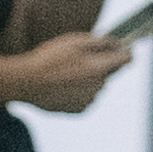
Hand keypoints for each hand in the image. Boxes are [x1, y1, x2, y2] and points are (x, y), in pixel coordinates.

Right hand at [20, 23, 140, 114]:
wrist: (25, 83)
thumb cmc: (48, 59)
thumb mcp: (73, 41)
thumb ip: (100, 42)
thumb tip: (117, 43)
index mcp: (99, 68)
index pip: (127, 59)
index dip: (126, 51)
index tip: (124, 48)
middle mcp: (99, 86)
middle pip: (109, 73)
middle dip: (100, 65)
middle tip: (78, 58)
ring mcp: (89, 100)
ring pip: (97, 86)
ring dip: (88, 79)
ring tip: (65, 73)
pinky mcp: (79, 110)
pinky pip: (86, 98)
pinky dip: (79, 92)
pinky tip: (62, 85)